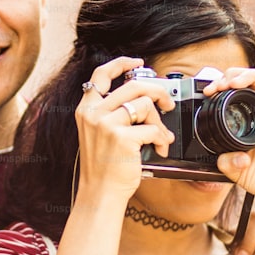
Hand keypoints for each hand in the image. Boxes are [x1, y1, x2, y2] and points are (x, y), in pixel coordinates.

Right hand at [74, 57, 174, 201]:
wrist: (100, 193)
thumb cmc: (103, 166)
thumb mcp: (98, 133)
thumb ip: (113, 113)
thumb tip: (144, 98)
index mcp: (86, 109)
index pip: (100, 75)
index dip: (120, 63)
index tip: (137, 62)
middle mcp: (94, 113)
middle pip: (134, 85)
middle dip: (158, 91)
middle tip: (167, 103)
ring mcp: (107, 125)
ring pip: (146, 104)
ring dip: (160, 121)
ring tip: (161, 136)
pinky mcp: (122, 138)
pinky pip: (153, 128)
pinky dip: (162, 139)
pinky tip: (160, 149)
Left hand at [206, 68, 254, 207]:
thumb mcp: (234, 171)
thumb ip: (226, 162)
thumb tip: (230, 156)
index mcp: (252, 118)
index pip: (240, 89)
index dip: (224, 84)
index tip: (211, 92)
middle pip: (254, 79)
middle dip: (234, 75)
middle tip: (220, 85)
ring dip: (253, 76)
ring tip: (236, 83)